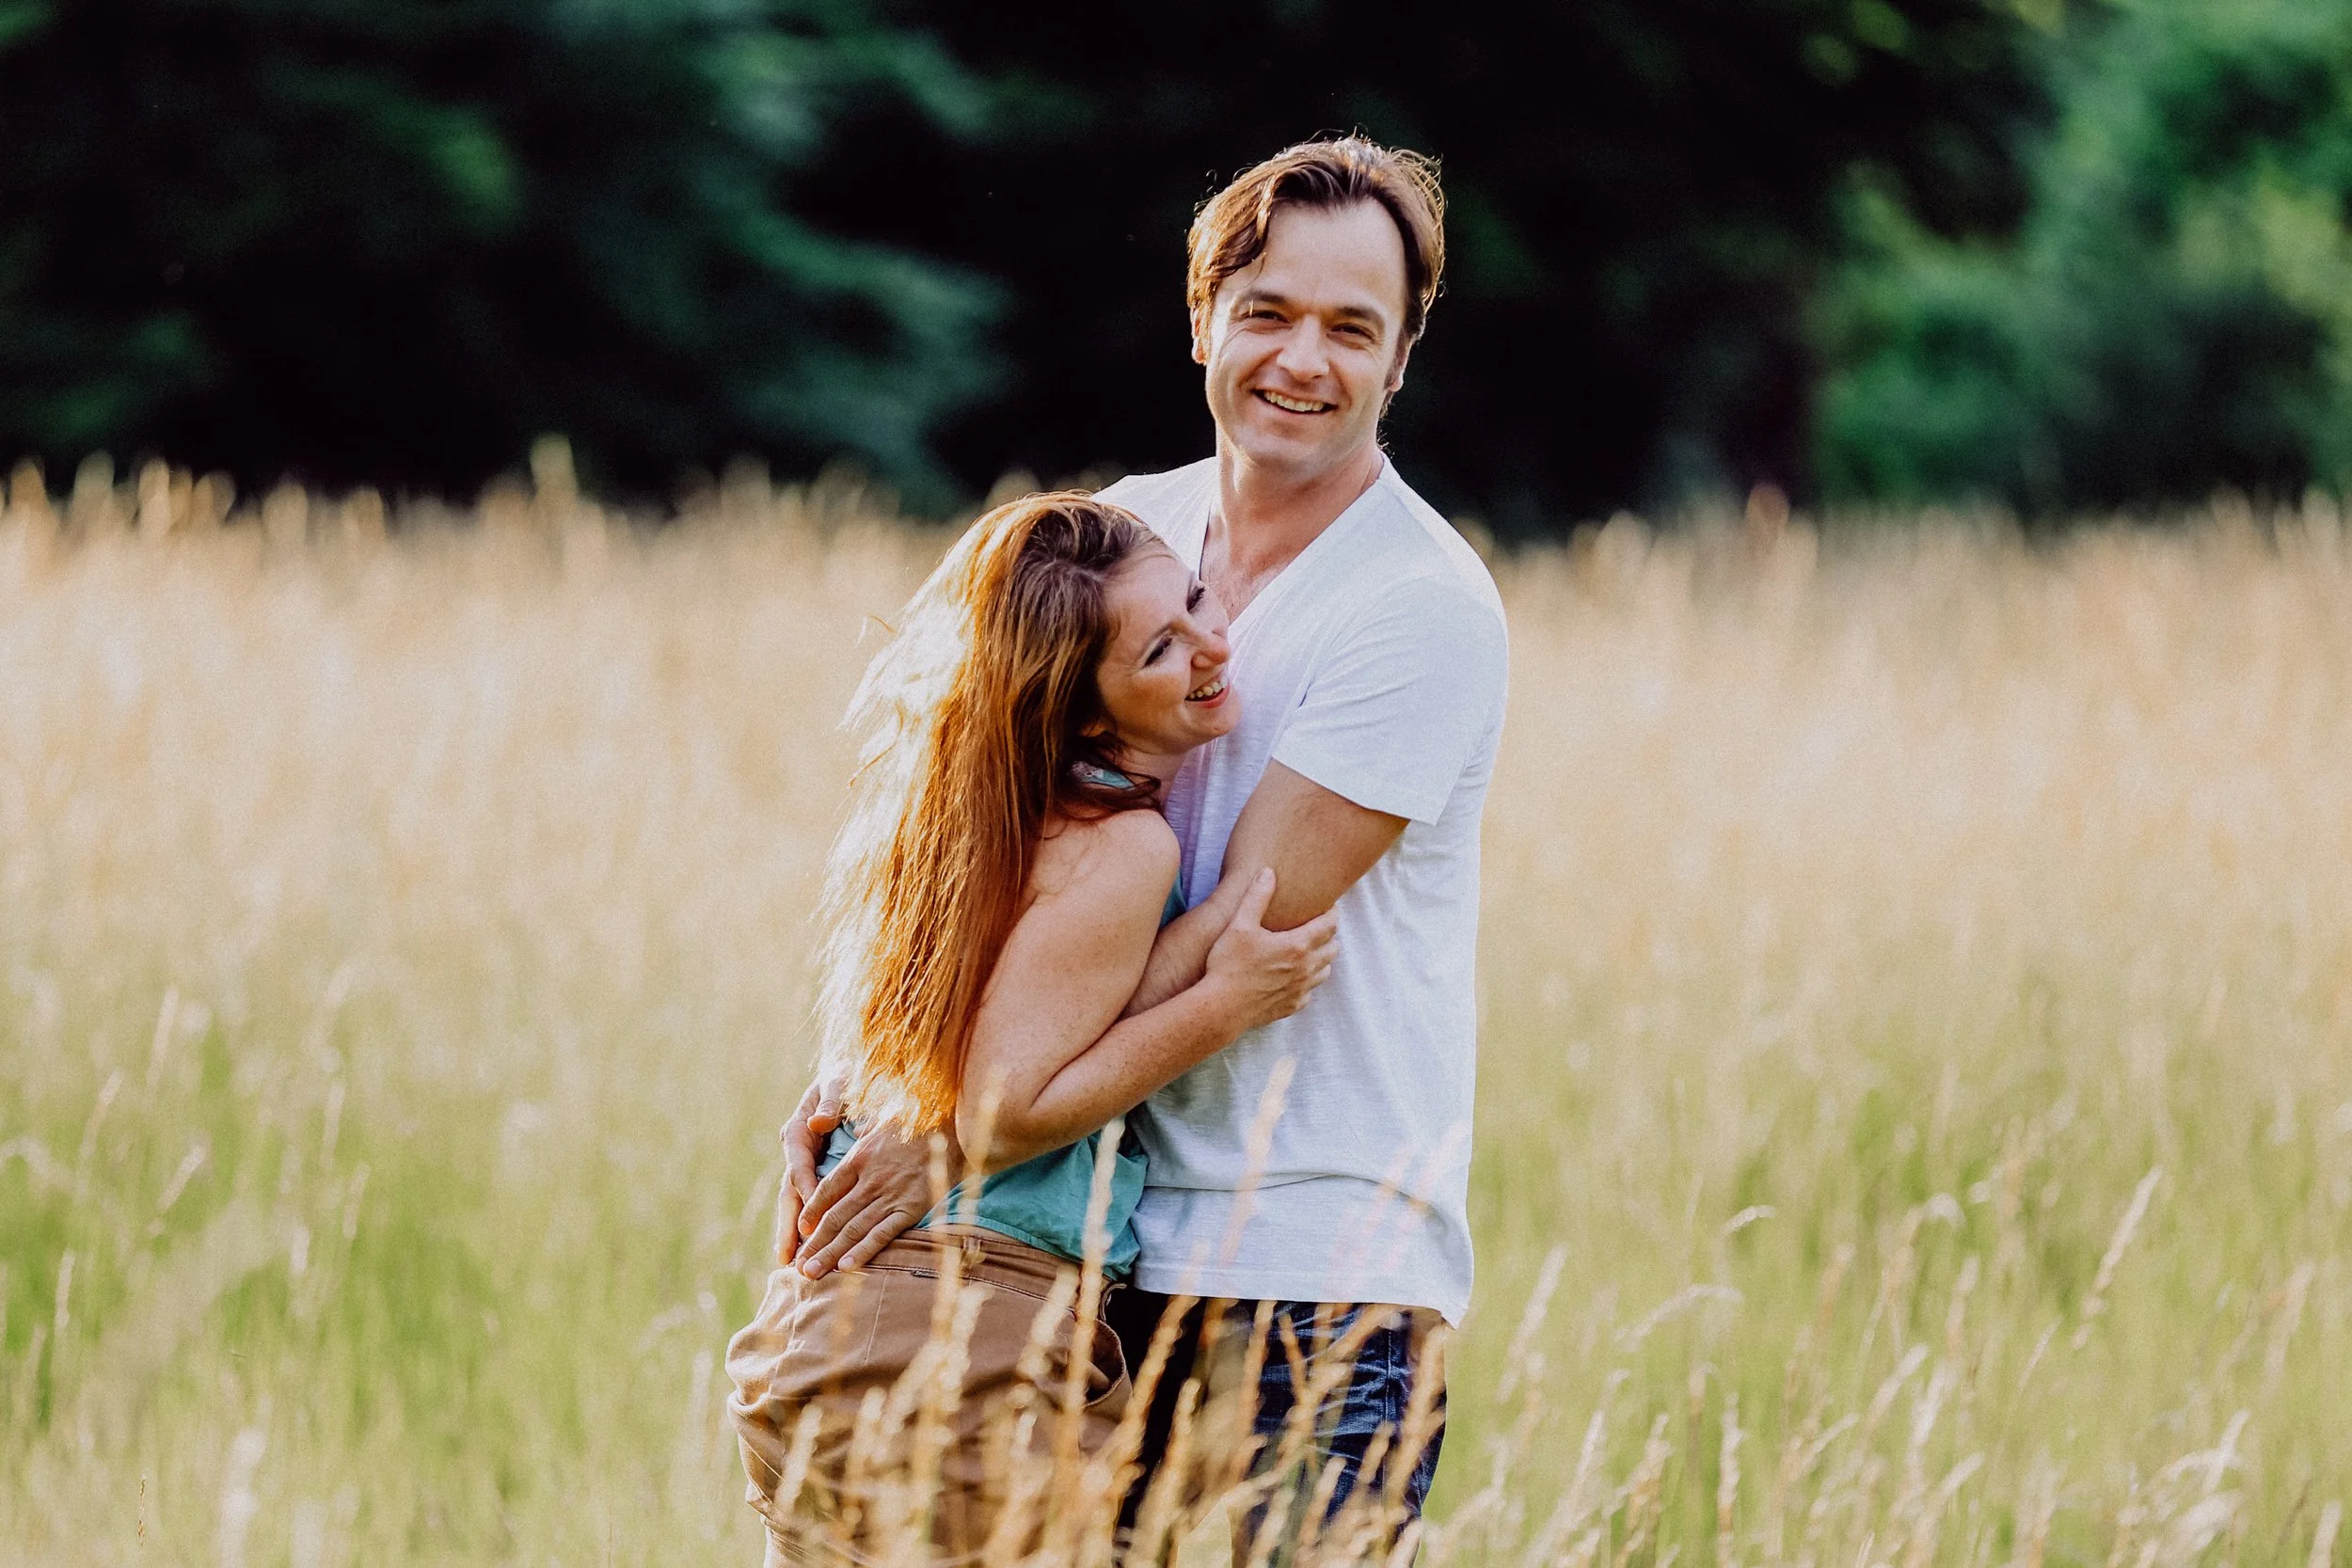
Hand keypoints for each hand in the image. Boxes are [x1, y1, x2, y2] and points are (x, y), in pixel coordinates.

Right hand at [775, 1078, 845, 1264]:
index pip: (799, 1168)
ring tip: (789, 1262)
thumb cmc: (841, 1077)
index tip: (810, 1221)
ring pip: (794, 1200)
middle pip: (789, 1192)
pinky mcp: (810, 1167)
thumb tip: (819, 1123)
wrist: (842, 1072)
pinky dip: (804, 1222)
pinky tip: (804, 1246)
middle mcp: (795, 1150)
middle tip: (787, 1257)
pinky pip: (806, 1199)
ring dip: (791, 1231)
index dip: (804, 1195)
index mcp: (797, 1131)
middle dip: (788, 1226)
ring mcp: (800, 1161)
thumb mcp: (836, 1083)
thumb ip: (830, 1102)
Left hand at [793, 1121, 935, 1279]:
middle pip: (834, 1217)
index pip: (826, 1190)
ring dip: (830, 1253)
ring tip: (811, 1272)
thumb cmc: (917, 1123)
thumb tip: (854, 1128)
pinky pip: (882, 1234)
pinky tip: (846, 1268)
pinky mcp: (911, 1209)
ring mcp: (889, 1196)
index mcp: (859, 1158)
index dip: (810, 1211)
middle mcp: (869, 1180)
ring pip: (853, 1230)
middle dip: (814, 1243)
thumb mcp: (883, 1119)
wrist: (951, 1125)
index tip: (800, 1229)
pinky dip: (863, 1252)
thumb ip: (864, 1130)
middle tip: (798, 1266)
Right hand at [1202, 868, 1338, 1032]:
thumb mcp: (1240, 925)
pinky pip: (1311, 992)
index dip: (1332, 913)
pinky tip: (1293, 977)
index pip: (1330, 925)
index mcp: (1297, 945)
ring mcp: (1301, 990)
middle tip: (1317, 926)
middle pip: (1333, 948)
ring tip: (1307, 951)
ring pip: (1326, 971)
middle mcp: (1306, 968)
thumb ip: (1257, 897)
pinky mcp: (1293, 1006)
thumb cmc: (1229, 965)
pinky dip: (1308, 982)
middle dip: (1329, 935)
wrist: (1221, 1008)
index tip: (1329, 906)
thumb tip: (1268, 872)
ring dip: (1322, 959)